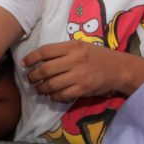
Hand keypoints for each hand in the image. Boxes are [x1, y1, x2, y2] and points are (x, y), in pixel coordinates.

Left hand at [22, 41, 143, 103]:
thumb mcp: (81, 46)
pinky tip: (52, 95)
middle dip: (33, 76)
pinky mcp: (83, 89)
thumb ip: (63, 51)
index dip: (31, 58)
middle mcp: (75, 59)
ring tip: (38, 89)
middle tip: (30, 79)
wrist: (119, 69)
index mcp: (73, 46)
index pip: (45, 51)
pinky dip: (54, 96)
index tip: (24, 64)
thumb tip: (40, 61)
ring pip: (51, 84)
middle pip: (45, 69)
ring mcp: (79, 75)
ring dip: (41, 88)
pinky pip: (62, 95)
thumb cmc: (98, 56)